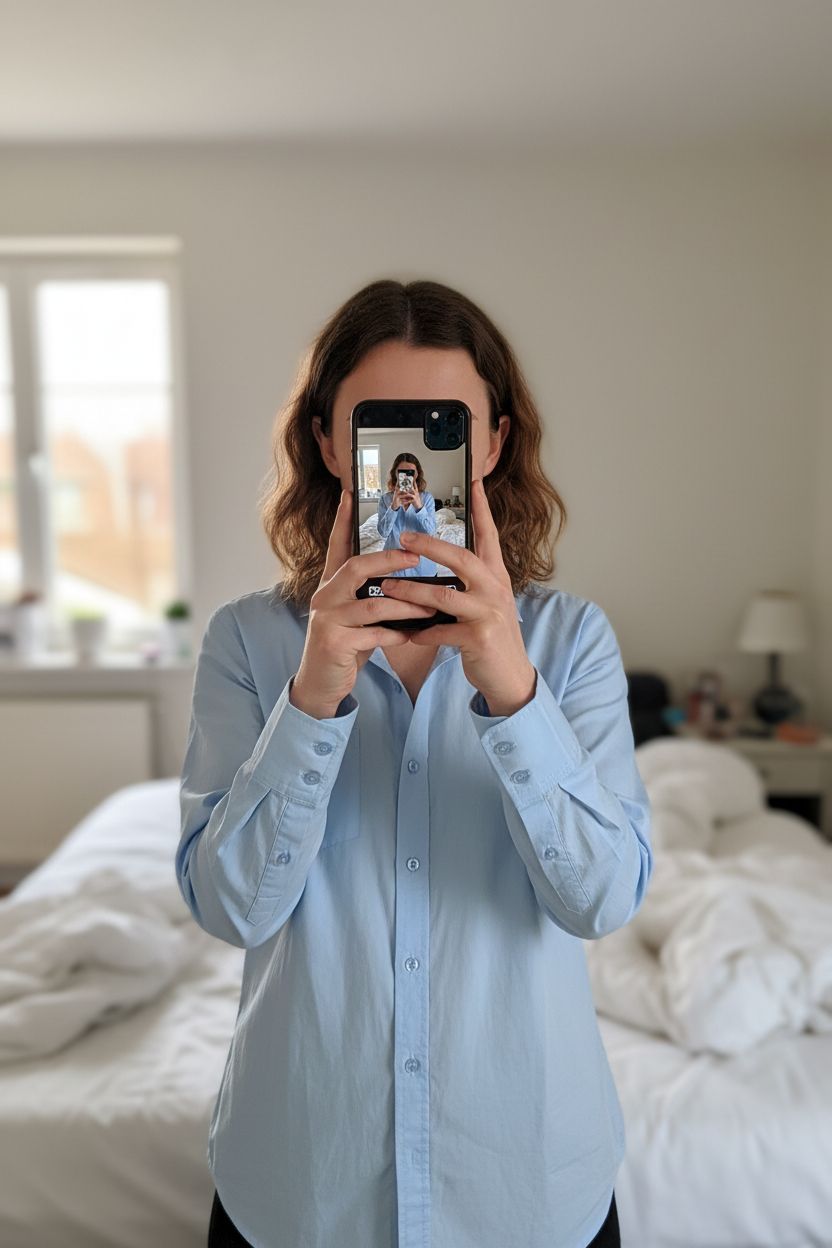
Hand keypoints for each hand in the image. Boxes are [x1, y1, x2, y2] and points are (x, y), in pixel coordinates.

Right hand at [290, 489, 436, 717]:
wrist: (320, 684)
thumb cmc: (344, 647)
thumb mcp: (355, 616)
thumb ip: (371, 596)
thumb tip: (405, 581)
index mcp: (331, 586)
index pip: (336, 546)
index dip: (343, 520)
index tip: (351, 494)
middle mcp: (324, 597)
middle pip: (356, 567)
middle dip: (388, 560)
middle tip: (416, 557)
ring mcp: (326, 620)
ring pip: (371, 604)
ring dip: (404, 606)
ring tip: (428, 608)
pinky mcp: (333, 643)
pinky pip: (371, 634)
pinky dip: (394, 634)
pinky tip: (410, 636)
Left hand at [378, 478, 536, 716]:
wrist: (511, 677)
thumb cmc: (492, 639)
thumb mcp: (485, 605)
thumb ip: (468, 586)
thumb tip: (437, 571)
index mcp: (496, 578)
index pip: (489, 537)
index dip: (482, 510)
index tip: (475, 483)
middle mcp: (495, 590)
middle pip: (460, 559)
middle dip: (429, 546)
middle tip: (403, 538)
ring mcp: (488, 613)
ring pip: (443, 596)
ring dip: (410, 591)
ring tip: (386, 587)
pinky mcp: (479, 638)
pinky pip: (441, 630)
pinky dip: (421, 631)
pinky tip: (407, 633)